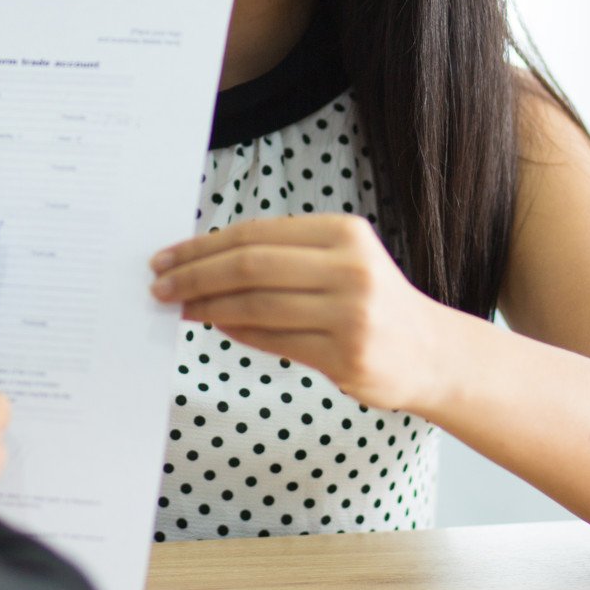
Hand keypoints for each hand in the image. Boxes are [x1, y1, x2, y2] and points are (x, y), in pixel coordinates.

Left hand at [149, 215, 439, 411]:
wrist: (430, 353)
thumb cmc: (370, 301)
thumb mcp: (339, 260)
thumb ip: (283, 255)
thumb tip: (203, 260)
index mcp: (344, 233)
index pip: (254, 233)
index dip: (202, 246)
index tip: (166, 257)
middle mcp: (350, 269)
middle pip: (250, 266)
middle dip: (195, 275)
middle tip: (159, 285)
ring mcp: (350, 314)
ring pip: (256, 305)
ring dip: (207, 307)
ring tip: (179, 308)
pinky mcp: (346, 356)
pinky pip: (273, 340)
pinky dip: (236, 331)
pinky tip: (216, 325)